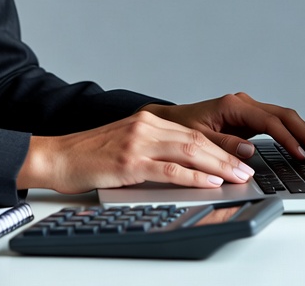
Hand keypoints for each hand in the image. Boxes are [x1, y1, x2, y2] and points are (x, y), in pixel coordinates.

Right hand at [16, 110, 258, 193]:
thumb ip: (153, 149)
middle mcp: (145, 126)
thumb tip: (185, 165)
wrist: (57, 156)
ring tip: (237, 177)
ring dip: (218, 167)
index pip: (193, 133)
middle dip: (226, 156)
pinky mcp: (129, 162)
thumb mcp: (126, 144)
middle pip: (196, 140)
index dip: (220, 146)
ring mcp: (137, 142)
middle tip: (248, 168)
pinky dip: (193, 177)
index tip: (241, 156)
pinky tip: (208, 183)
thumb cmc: (89, 156)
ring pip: (188, 152)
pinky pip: (168, 169)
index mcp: (147, 121)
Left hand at [141, 92, 304, 160]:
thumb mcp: (197, 139)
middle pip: (283, 115)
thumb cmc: (180, 129)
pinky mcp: (250, 119)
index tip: (300, 154)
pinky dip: (294, 134)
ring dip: (304, 133)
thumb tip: (249, 150)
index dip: (287, 138)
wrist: (170, 122)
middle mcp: (243, 104)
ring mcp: (248, 110)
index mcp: (231, 106)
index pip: (268, 121)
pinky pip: (277, 124)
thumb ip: (222, 144)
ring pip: (284, 117)